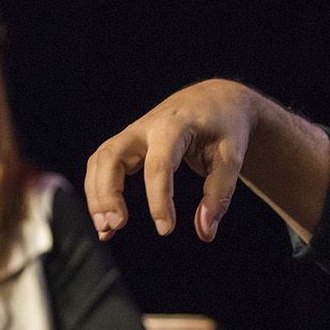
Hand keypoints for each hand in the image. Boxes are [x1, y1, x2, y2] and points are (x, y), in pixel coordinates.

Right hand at [85, 79, 258, 242]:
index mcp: (174, 126)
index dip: (159, 200)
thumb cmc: (225, 126)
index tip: (165, 229)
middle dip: (107, 192)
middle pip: (111, 156)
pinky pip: (103, 165)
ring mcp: (133, 133)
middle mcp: (146, 127)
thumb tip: (205, 230)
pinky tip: (107, 219)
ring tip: (106, 230)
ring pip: (100, 160)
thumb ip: (218, 194)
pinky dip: (99, 191)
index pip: (158, 165)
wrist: (215, 98)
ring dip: (97, 195)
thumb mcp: (232, 158)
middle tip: (116, 225)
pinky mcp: (129, 143)